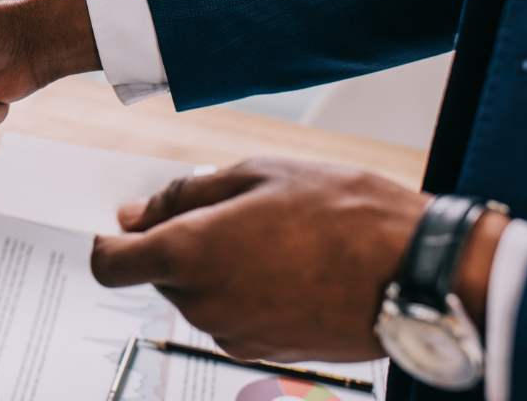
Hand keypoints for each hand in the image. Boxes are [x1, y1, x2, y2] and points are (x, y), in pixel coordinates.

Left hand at [89, 158, 506, 362]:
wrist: (418, 274)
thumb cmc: (345, 215)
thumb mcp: (257, 174)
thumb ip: (185, 195)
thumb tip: (139, 212)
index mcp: (191, 254)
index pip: (111, 264)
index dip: (108, 243)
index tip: (122, 225)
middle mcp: (204, 303)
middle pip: (157, 275)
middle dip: (177, 244)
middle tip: (228, 210)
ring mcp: (235, 334)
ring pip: (196, 295)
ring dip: (214, 267)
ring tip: (271, 234)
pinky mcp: (265, 352)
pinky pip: (231, 316)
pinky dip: (243, 291)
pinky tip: (287, 265)